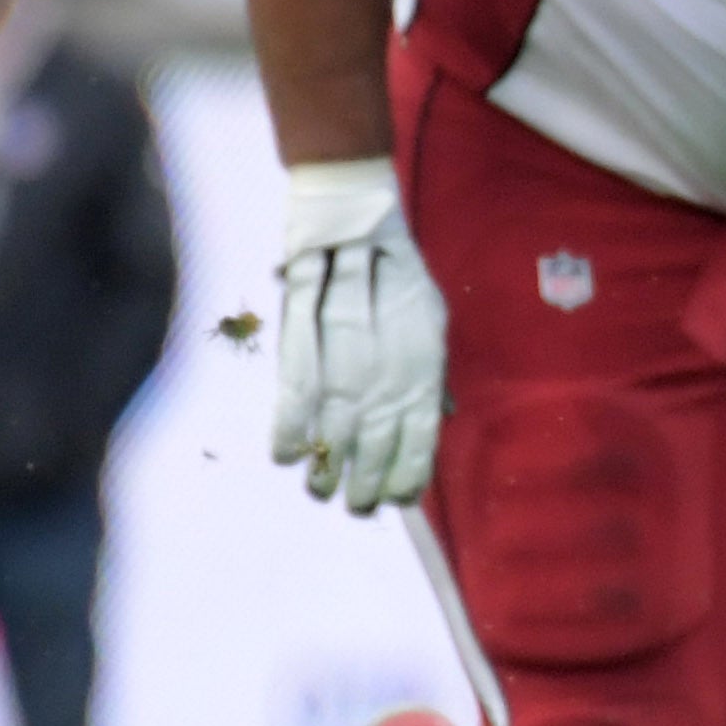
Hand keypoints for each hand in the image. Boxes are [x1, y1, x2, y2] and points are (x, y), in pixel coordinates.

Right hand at [272, 159, 445, 514]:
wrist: (353, 219)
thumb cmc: (397, 273)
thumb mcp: (430, 320)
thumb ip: (431, 371)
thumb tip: (441, 414)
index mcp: (425, 364)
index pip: (421, 433)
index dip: (409, 471)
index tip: (398, 499)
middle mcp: (389, 366)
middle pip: (378, 439)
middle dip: (367, 480)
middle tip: (356, 506)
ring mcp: (345, 355)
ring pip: (336, 426)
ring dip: (326, 465)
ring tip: (321, 490)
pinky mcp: (305, 337)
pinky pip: (296, 394)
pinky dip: (289, 427)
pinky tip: (284, 455)